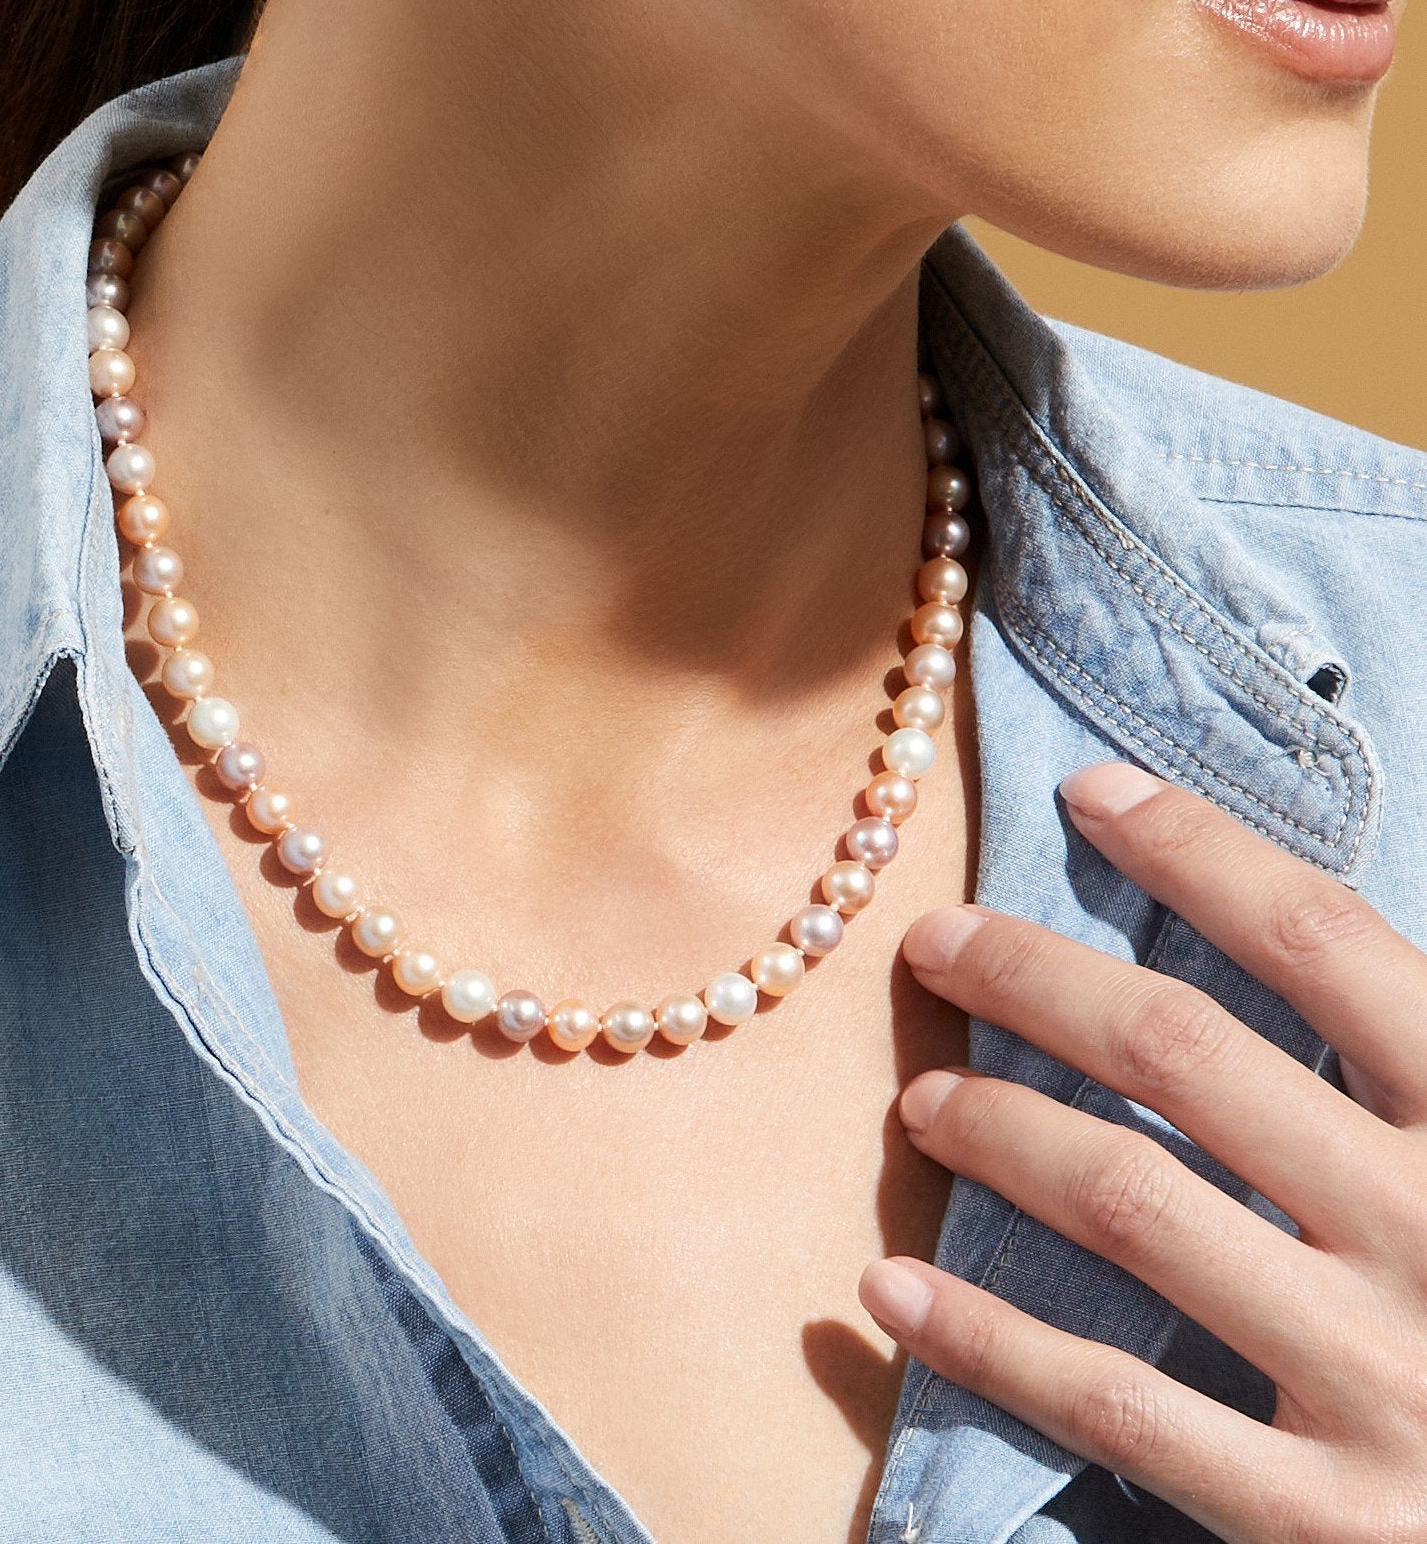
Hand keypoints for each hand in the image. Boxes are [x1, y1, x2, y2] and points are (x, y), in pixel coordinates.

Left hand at [859, 760, 1426, 1543]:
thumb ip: (1403, 1055)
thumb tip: (1278, 924)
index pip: (1324, 942)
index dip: (1198, 849)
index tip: (1086, 795)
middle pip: (1183, 1051)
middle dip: (1035, 976)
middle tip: (934, 946)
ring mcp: (1383, 1381)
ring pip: (1130, 1204)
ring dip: (999, 1131)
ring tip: (924, 1102)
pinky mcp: (1328, 1521)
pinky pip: (1117, 1409)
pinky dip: (988, 1339)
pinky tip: (890, 1287)